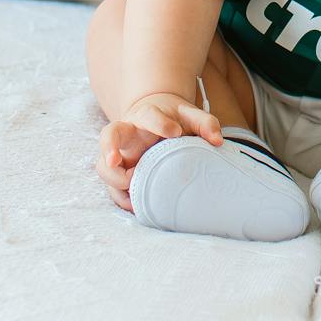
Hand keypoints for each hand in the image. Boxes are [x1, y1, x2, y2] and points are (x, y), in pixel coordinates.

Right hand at [95, 90, 224, 212]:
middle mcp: (127, 134)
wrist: (156, 122)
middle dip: (110, 147)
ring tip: (132, 188)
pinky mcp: (119, 174)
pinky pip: (112, 187)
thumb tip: (217, 141)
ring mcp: (120, 155)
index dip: (159, 123)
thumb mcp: (190, 116)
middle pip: (109, 135)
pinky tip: (135, 204)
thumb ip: (205, 123)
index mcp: (146, 116)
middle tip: (116, 161)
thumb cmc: (174, 120)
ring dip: (114, 179)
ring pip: (103, 165)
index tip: (175, 132)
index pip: (148, 115)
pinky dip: (121, 198)